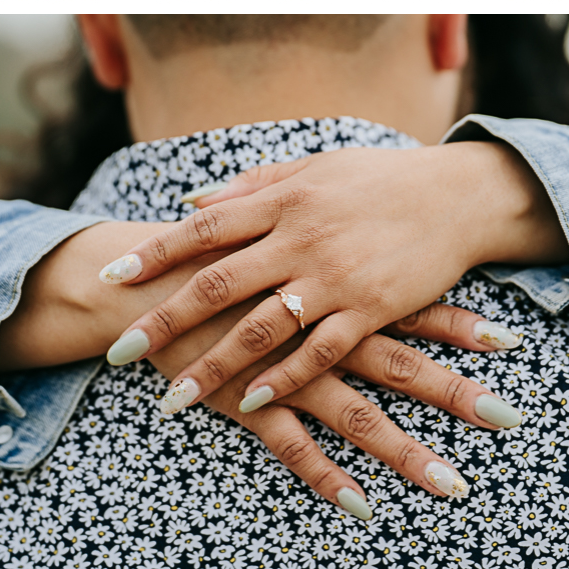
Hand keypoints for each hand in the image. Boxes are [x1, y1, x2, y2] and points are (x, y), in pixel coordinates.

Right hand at [0, 219, 517, 517]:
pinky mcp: (248, 401)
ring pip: (357, 415)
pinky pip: (291, 446)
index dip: (459, 322)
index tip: (510, 340)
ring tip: (455, 484)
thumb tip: (374, 227)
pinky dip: (325, 476)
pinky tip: (361, 504)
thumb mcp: (274, 227)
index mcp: (332, 285)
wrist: (150, 281)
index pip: (409, 304)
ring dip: (406, 452)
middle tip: (510, 418)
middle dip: (455, 392)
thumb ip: (321, 228)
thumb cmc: (220, 252)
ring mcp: (286, 370)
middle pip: (398, 365)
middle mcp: (319, 329)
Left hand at [100, 142, 565, 408]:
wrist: (455, 197)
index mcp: (284, 198)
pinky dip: (284, 378)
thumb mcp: (315, 167)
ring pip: (260, 328)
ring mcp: (335, 276)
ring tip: (175, 400)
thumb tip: (192, 201)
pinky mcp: (370, 309)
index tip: (113, 277)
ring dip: (215, 367)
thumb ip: (252, 184)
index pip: (206, 227)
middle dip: (165, 320)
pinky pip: (318, 352)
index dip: (156, 253)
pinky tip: (253, 402)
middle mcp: (301, 237)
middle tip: (121, 352)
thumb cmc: (380, 178)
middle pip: (218, 284)